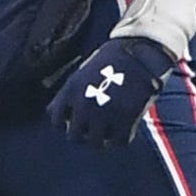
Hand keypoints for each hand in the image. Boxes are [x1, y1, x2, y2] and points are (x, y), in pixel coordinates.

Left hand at [48, 35, 178, 148]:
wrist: (140, 52)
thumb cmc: (110, 61)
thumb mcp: (82, 73)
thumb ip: (69, 94)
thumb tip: (55, 114)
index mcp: (71, 90)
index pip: (55, 121)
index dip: (65, 122)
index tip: (75, 119)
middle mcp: (84, 104)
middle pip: (74, 137)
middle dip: (82, 134)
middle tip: (92, 129)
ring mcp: (105, 113)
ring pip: (95, 143)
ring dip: (101, 139)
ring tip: (108, 132)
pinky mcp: (126, 119)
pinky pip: (119, 141)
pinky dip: (122, 137)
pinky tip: (125, 128)